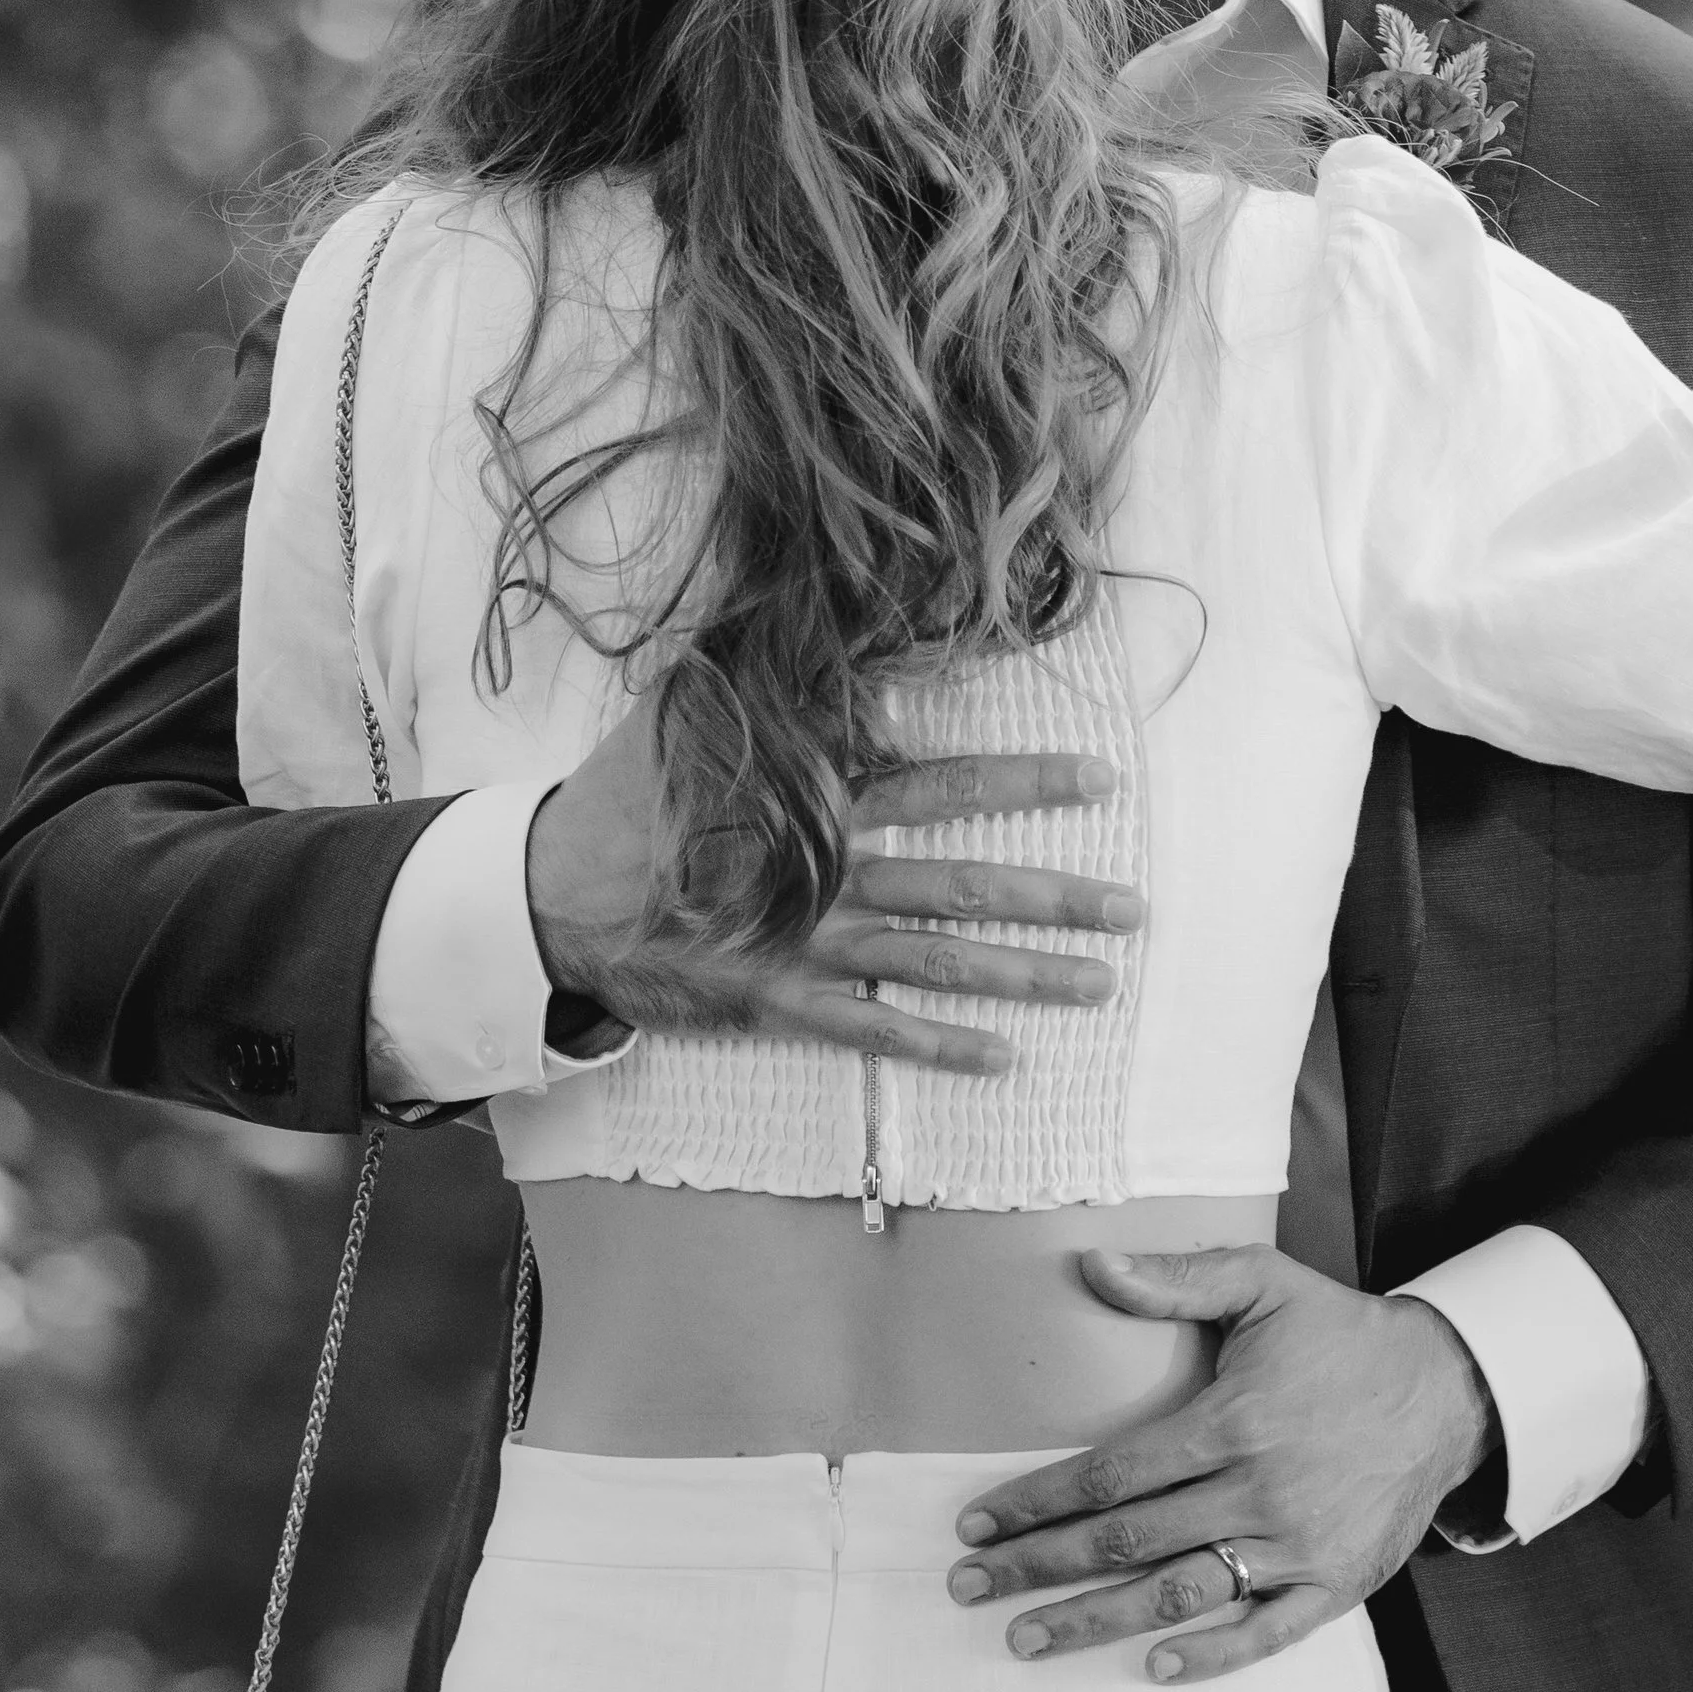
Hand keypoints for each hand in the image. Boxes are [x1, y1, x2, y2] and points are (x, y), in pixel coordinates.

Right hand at [524, 689, 1132, 1073]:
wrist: (556, 891)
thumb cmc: (634, 793)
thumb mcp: (704, 711)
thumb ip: (786, 680)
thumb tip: (849, 629)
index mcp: (821, 797)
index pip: (943, 779)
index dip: (1024, 777)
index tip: (1100, 776)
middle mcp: (830, 871)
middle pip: (963, 878)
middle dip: (1055, 892)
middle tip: (1136, 907)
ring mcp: (809, 943)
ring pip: (937, 959)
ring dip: (1024, 973)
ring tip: (1101, 983)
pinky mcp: (780, 1001)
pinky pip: (873, 1030)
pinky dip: (938, 1047)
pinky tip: (1004, 1061)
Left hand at [944, 1246, 1497, 1679]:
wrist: (1448, 1390)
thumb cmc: (1340, 1333)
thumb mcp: (1263, 1282)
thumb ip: (1176, 1280)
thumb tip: (1092, 1265)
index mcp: (1233, 1421)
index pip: (1110, 1475)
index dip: (1036, 1500)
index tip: (976, 1521)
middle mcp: (1260, 1492)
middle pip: (1128, 1541)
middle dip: (1040, 1566)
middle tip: (969, 1586)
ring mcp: (1299, 1546)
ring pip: (1181, 1594)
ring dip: (1097, 1620)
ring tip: (1026, 1638)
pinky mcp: (1337, 1584)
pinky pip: (1266, 1632)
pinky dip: (1211, 1655)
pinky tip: (1155, 1667)